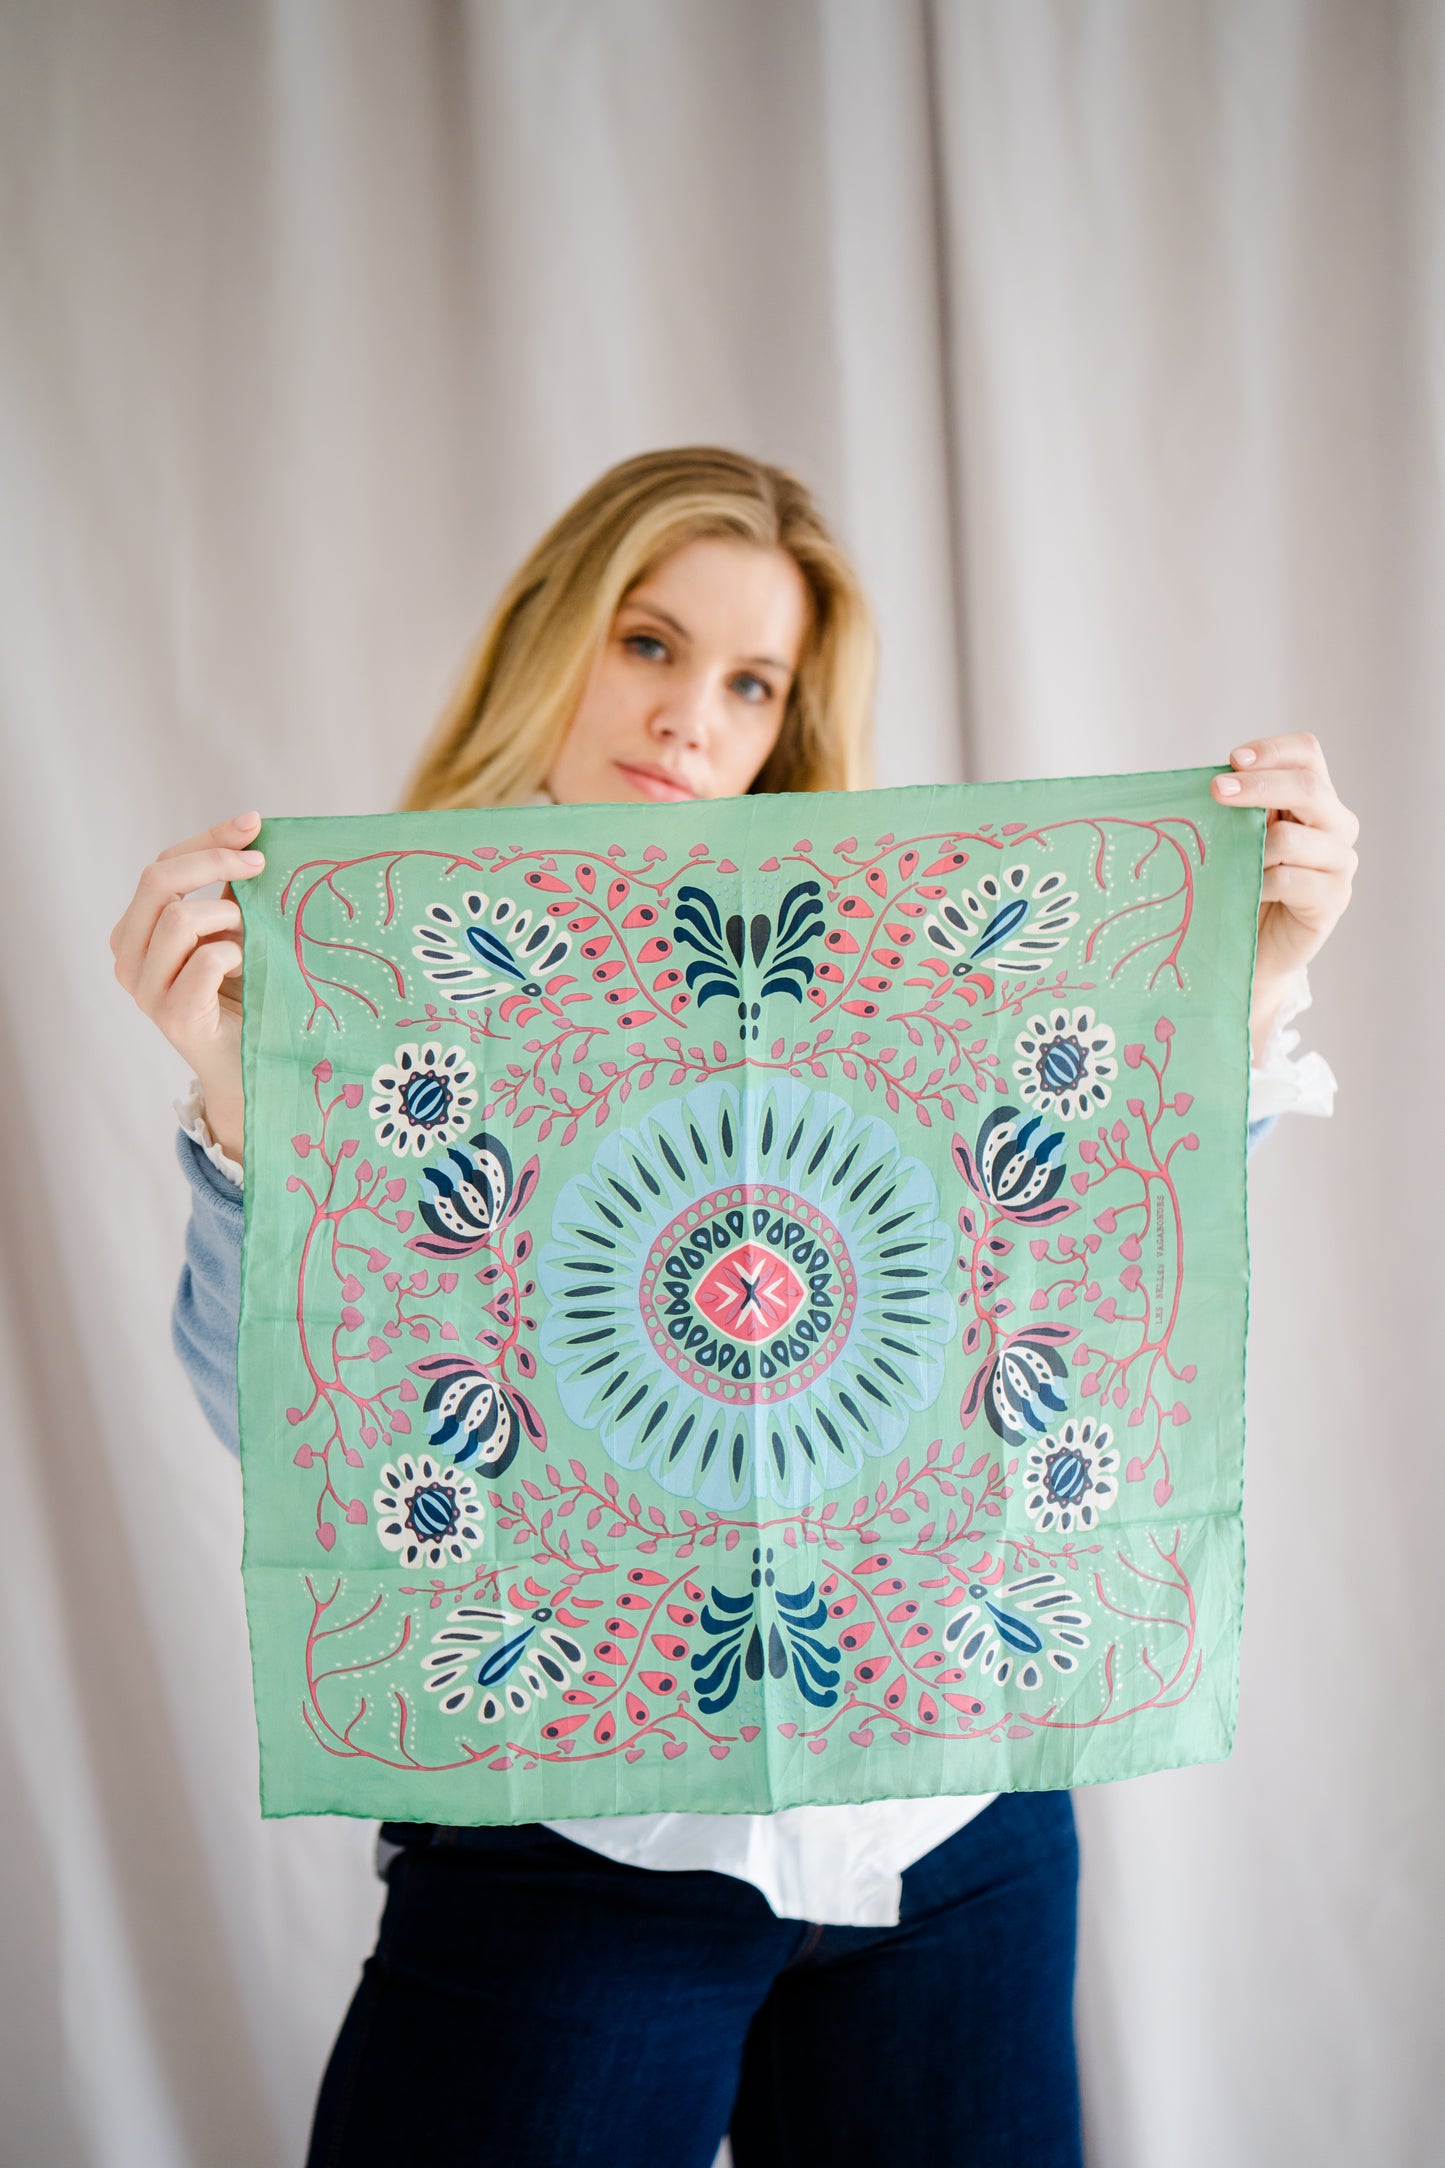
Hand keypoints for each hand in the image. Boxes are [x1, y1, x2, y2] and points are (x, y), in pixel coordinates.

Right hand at [110, 812, 265, 1159]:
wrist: (251, 1070)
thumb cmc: (243, 997)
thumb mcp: (233, 934)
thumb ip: (230, 895)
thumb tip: (253, 838)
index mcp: (136, 931)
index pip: (161, 865)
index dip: (206, 839)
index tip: (253, 823)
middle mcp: (128, 957)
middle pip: (158, 880)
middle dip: (214, 862)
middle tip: (262, 865)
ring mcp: (145, 990)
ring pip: (179, 919)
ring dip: (229, 917)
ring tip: (253, 938)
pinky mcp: (173, 1017)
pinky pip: (204, 961)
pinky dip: (234, 953)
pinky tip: (247, 966)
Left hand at [1211, 735, 1357, 1060]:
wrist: (1252, 945)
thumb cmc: (1241, 883)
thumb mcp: (1238, 836)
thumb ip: (1238, 806)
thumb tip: (1214, 780)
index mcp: (1315, 798)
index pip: (1307, 753)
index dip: (1272, 751)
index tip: (1232, 759)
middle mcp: (1336, 824)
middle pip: (1307, 787)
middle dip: (1258, 786)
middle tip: (1217, 791)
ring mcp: (1340, 862)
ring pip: (1294, 837)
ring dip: (1254, 848)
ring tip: (1232, 864)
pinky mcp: (1334, 898)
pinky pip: (1293, 879)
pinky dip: (1263, 883)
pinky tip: (1249, 891)